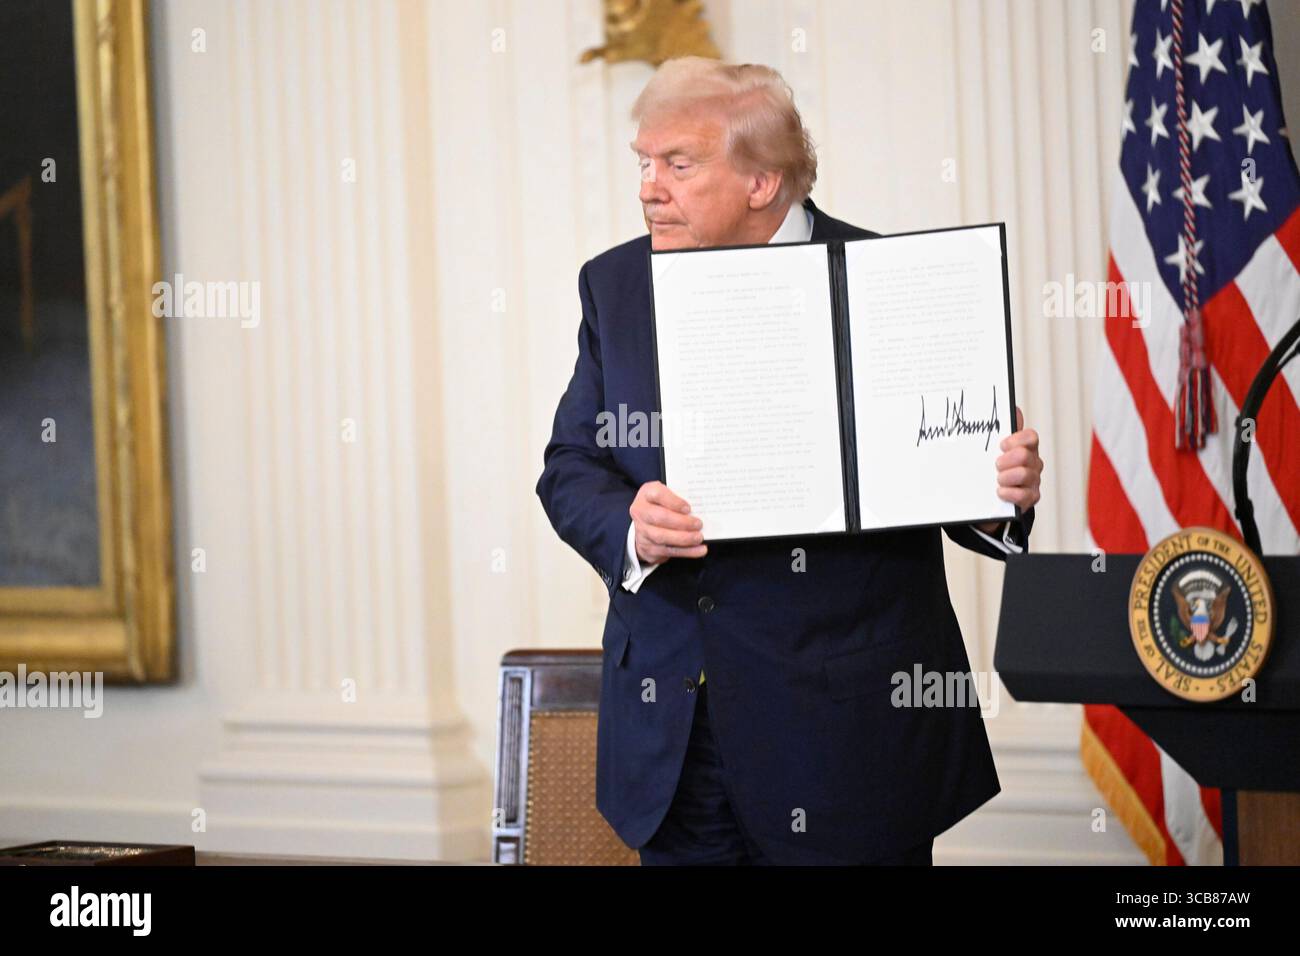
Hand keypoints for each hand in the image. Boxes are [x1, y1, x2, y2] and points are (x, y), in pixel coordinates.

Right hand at [630, 481, 706, 564]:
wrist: (644, 523)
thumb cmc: (662, 504)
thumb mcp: (667, 494)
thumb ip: (680, 497)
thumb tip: (701, 508)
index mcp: (647, 493)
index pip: (657, 494)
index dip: (673, 502)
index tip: (688, 508)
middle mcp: (640, 511)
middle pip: (659, 518)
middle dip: (681, 522)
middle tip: (698, 524)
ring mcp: (642, 531)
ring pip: (662, 537)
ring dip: (683, 539)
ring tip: (699, 538)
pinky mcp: (647, 547)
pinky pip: (668, 551)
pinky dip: (686, 551)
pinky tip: (699, 550)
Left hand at [976, 406, 1042, 532]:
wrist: (987, 502)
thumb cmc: (990, 472)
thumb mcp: (990, 451)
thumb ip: (1001, 431)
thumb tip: (1015, 409)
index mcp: (1025, 449)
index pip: (1031, 437)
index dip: (1016, 439)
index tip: (1002, 445)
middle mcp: (1032, 464)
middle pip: (1026, 455)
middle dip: (1007, 460)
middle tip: (996, 465)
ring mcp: (1032, 482)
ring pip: (1025, 475)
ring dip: (1006, 477)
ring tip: (998, 480)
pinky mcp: (1029, 499)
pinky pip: (1024, 496)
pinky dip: (1009, 494)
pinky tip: (1000, 492)